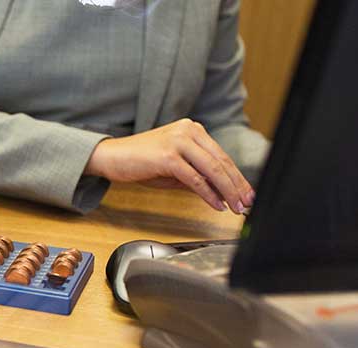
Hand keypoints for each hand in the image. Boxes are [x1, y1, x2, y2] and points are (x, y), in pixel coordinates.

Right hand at [84, 119, 255, 212]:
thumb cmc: (140, 162)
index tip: (246, 193)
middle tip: (247, 203)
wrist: (110, 157)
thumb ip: (197, 176)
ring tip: (236, 207)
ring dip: (227, 191)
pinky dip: (208, 194)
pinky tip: (216, 205)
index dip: (237, 177)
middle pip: (221, 161)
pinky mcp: (168, 156)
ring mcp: (178, 142)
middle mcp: (188, 131)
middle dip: (237, 185)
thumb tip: (222, 193)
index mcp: (191, 129)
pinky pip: (195, 178)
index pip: (221, 155)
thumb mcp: (174, 168)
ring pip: (212, 169)